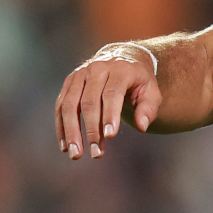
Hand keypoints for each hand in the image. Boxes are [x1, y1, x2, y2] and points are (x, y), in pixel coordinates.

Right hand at [54, 45, 162, 159]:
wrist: (122, 58)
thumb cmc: (139, 81)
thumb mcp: (152, 91)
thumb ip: (149, 108)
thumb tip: (141, 126)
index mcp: (120, 69)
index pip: (112, 93)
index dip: (110, 115)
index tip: (109, 137)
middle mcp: (97, 69)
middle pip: (89, 101)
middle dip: (91, 129)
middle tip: (96, 153)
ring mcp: (80, 74)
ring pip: (69, 105)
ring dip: (71, 132)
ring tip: (76, 154)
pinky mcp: (69, 82)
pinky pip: (60, 106)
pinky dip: (61, 127)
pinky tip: (66, 145)